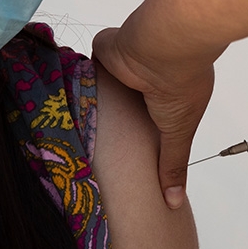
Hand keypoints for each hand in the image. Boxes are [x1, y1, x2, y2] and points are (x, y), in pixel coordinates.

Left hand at [92, 26, 216, 209]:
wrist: (162, 46)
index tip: (121, 151)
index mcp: (167, 91)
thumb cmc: (179, 85)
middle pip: (124, 102)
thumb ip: (172, 163)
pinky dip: (81, 78)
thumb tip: (174, 202)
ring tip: (77, 126)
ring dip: (97, 98)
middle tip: (94, 143)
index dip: (136, 129)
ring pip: (104, 85)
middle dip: (113, 118)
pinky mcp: (105, 52)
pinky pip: (88, 66)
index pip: (147, 116)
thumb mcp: (178, 132)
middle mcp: (145, 77)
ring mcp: (124, 64)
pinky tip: (68, 97)